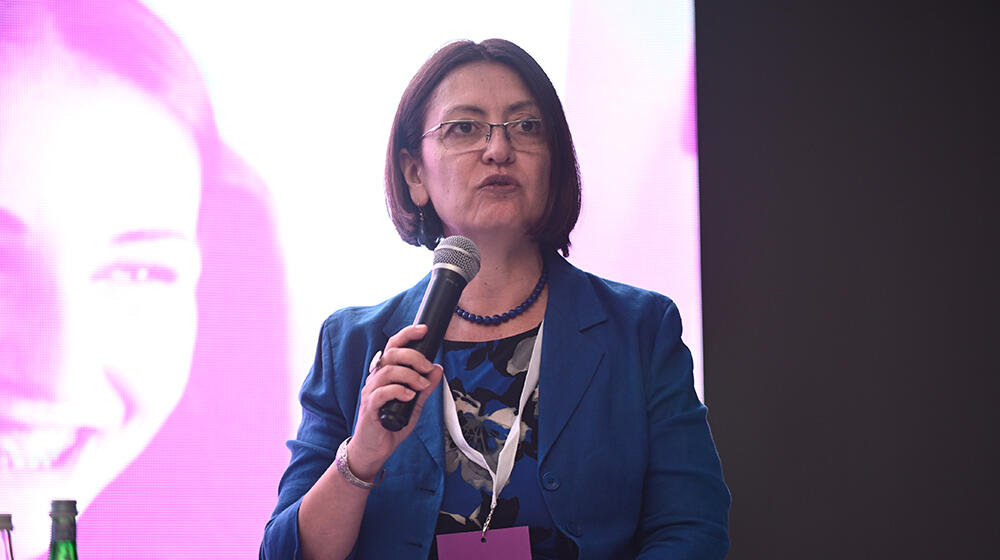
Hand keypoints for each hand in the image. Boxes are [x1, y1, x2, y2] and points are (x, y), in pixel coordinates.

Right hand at [347, 324, 442, 480]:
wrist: (374, 450)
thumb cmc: (390, 426)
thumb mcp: (414, 405)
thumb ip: (424, 388)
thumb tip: (438, 369)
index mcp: (385, 374)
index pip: (393, 346)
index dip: (407, 334)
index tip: (424, 330)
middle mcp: (376, 379)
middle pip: (391, 353)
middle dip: (413, 356)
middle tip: (427, 368)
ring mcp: (371, 392)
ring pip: (388, 370)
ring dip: (409, 375)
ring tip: (421, 386)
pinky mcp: (369, 407)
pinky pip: (382, 392)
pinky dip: (398, 390)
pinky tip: (409, 396)